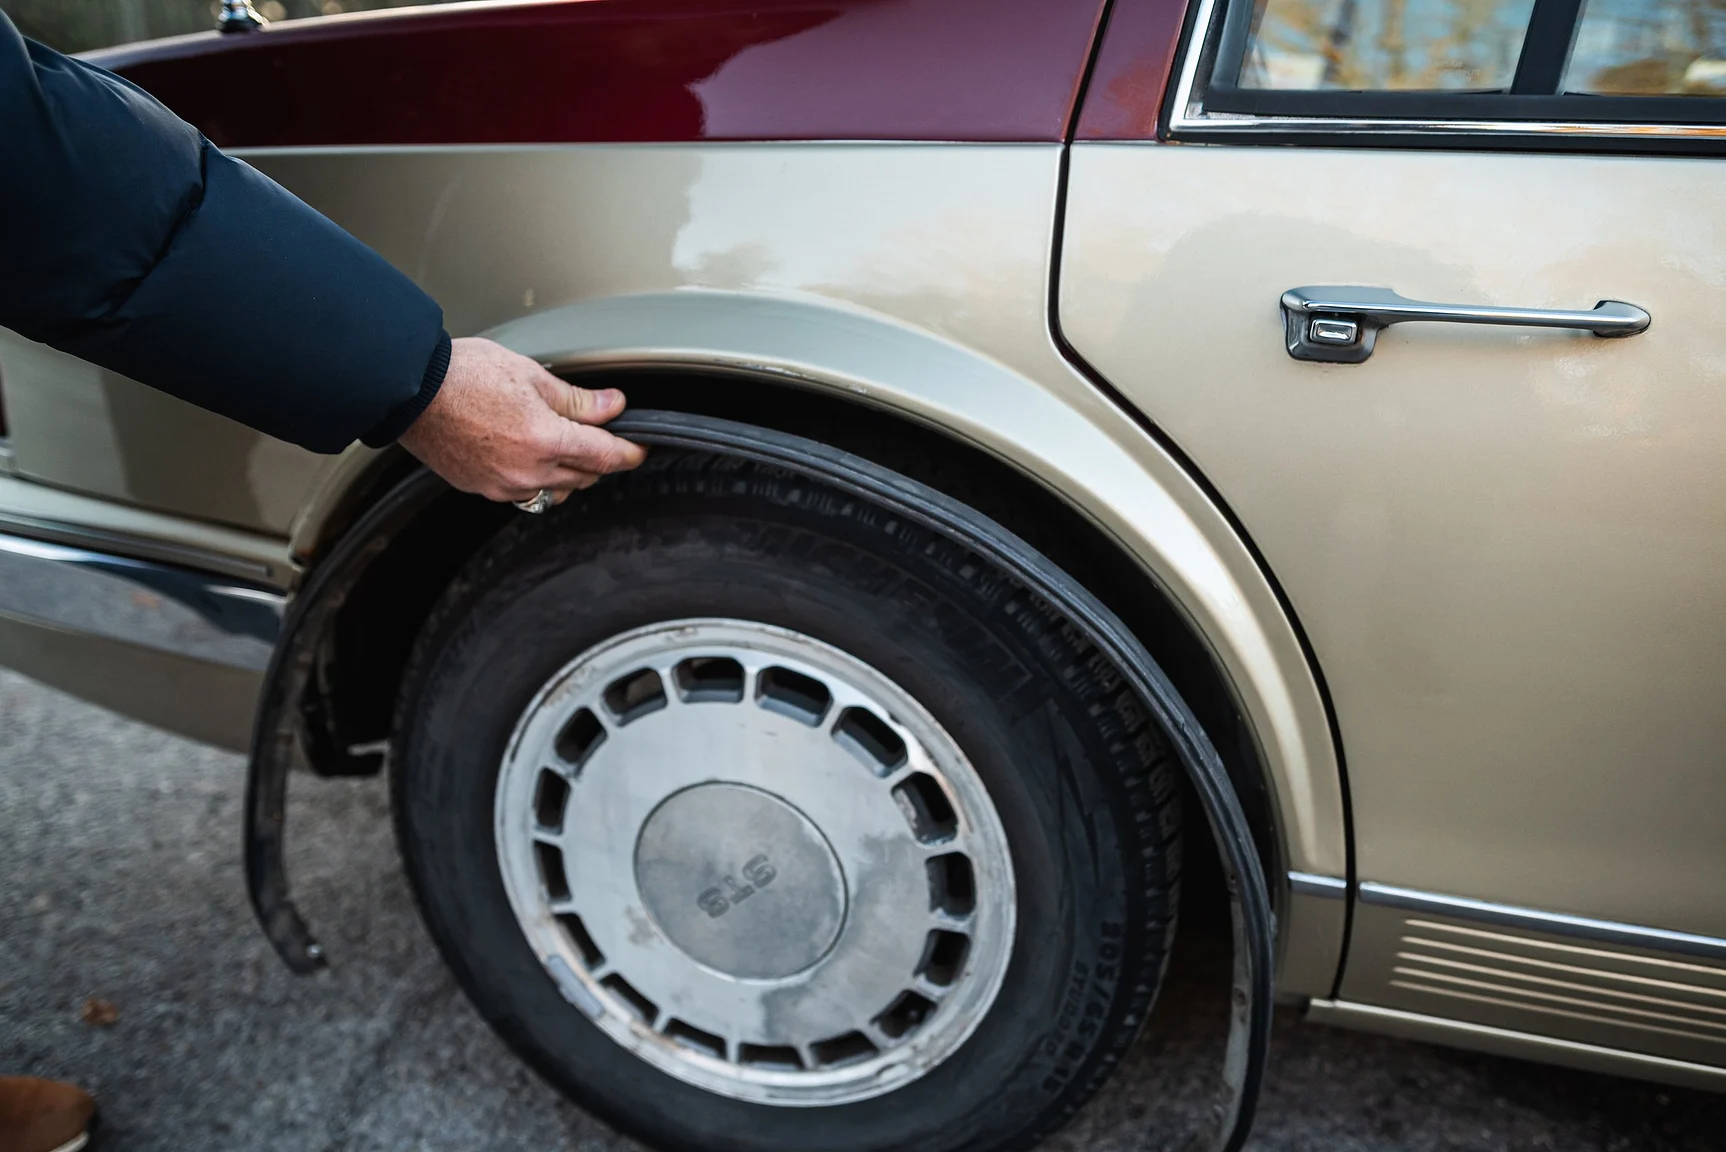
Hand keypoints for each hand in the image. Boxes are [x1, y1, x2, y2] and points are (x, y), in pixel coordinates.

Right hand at [397, 337, 646, 503]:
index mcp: (545, 441)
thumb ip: (577, 400)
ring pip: (555, 490)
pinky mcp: (482, 488)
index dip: (628, 454)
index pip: (605, 457)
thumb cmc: (464, 376)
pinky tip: (529, 456)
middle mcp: (527, 471)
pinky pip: (524, 493)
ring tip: (561, 445)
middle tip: (597, 436)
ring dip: (568, 472)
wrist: (410, 391)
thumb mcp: (532, 376)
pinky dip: (536, 478)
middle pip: (584, 476)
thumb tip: (612, 407)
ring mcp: (503, 485)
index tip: (637, 450)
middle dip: (597, 458)